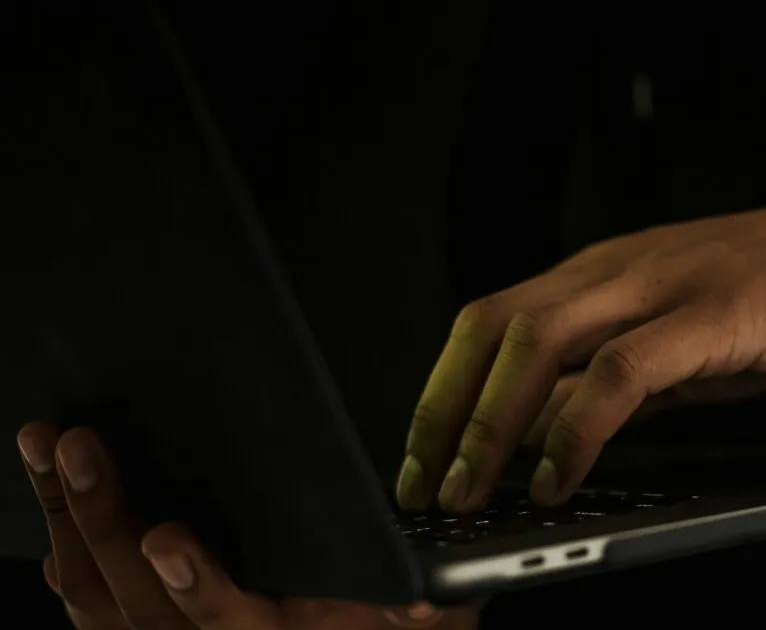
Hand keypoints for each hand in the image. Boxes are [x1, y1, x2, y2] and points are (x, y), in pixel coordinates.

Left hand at [16, 423, 478, 629]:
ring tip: (48, 443)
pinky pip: (83, 597)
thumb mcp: (428, 616)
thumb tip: (426, 602)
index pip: (229, 621)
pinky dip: (60, 540)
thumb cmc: (388, 625)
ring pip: (94, 595)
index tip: (168, 542)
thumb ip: (428, 607)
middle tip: (83, 445)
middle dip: (104, 518)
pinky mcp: (140, 625)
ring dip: (66, 516)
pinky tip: (50, 487)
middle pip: (136, 602)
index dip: (196, 587)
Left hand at [397, 202, 765, 511]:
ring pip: (539, 342)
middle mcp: (615, 270)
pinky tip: (557, 475)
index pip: (491, 320)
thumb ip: (607, 381)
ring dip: (492, 423)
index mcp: (602, 272)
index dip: (443, 390)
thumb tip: (539, 434)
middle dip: (445, 411)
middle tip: (425, 486)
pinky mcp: (707, 316)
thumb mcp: (674, 347)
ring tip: (473, 490)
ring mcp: (659, 287)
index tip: (420, 457)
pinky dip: (576, 428)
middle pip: (492, 326)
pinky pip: (618, 372)